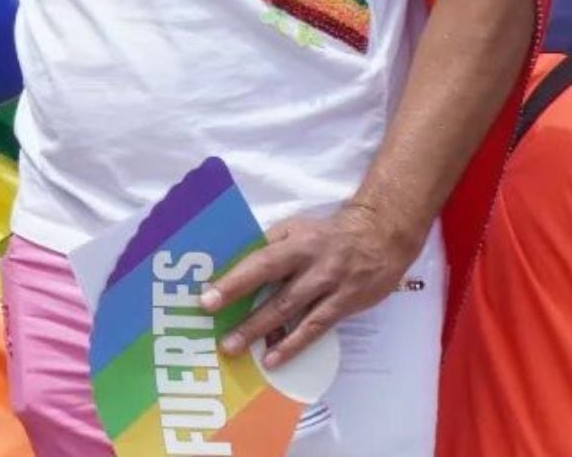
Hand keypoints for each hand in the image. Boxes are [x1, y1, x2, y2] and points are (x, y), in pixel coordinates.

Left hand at [200, 203, 422, 367]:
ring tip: (238, 350)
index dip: (234, 282)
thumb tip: (231, 264)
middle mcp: (312, 267)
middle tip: (220, 338)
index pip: (260, 264)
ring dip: (265, 335)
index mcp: (295, 245)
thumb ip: (267, 245)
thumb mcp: (294, 229)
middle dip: (247, 318)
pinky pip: (316, 328)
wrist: (379, 237)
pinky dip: (294, 344)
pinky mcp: (345, 305)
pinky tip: (274, 359)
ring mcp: (330, 288)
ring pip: (294, 314)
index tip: (208, 299)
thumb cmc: (325, 234)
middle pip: (276, 295)